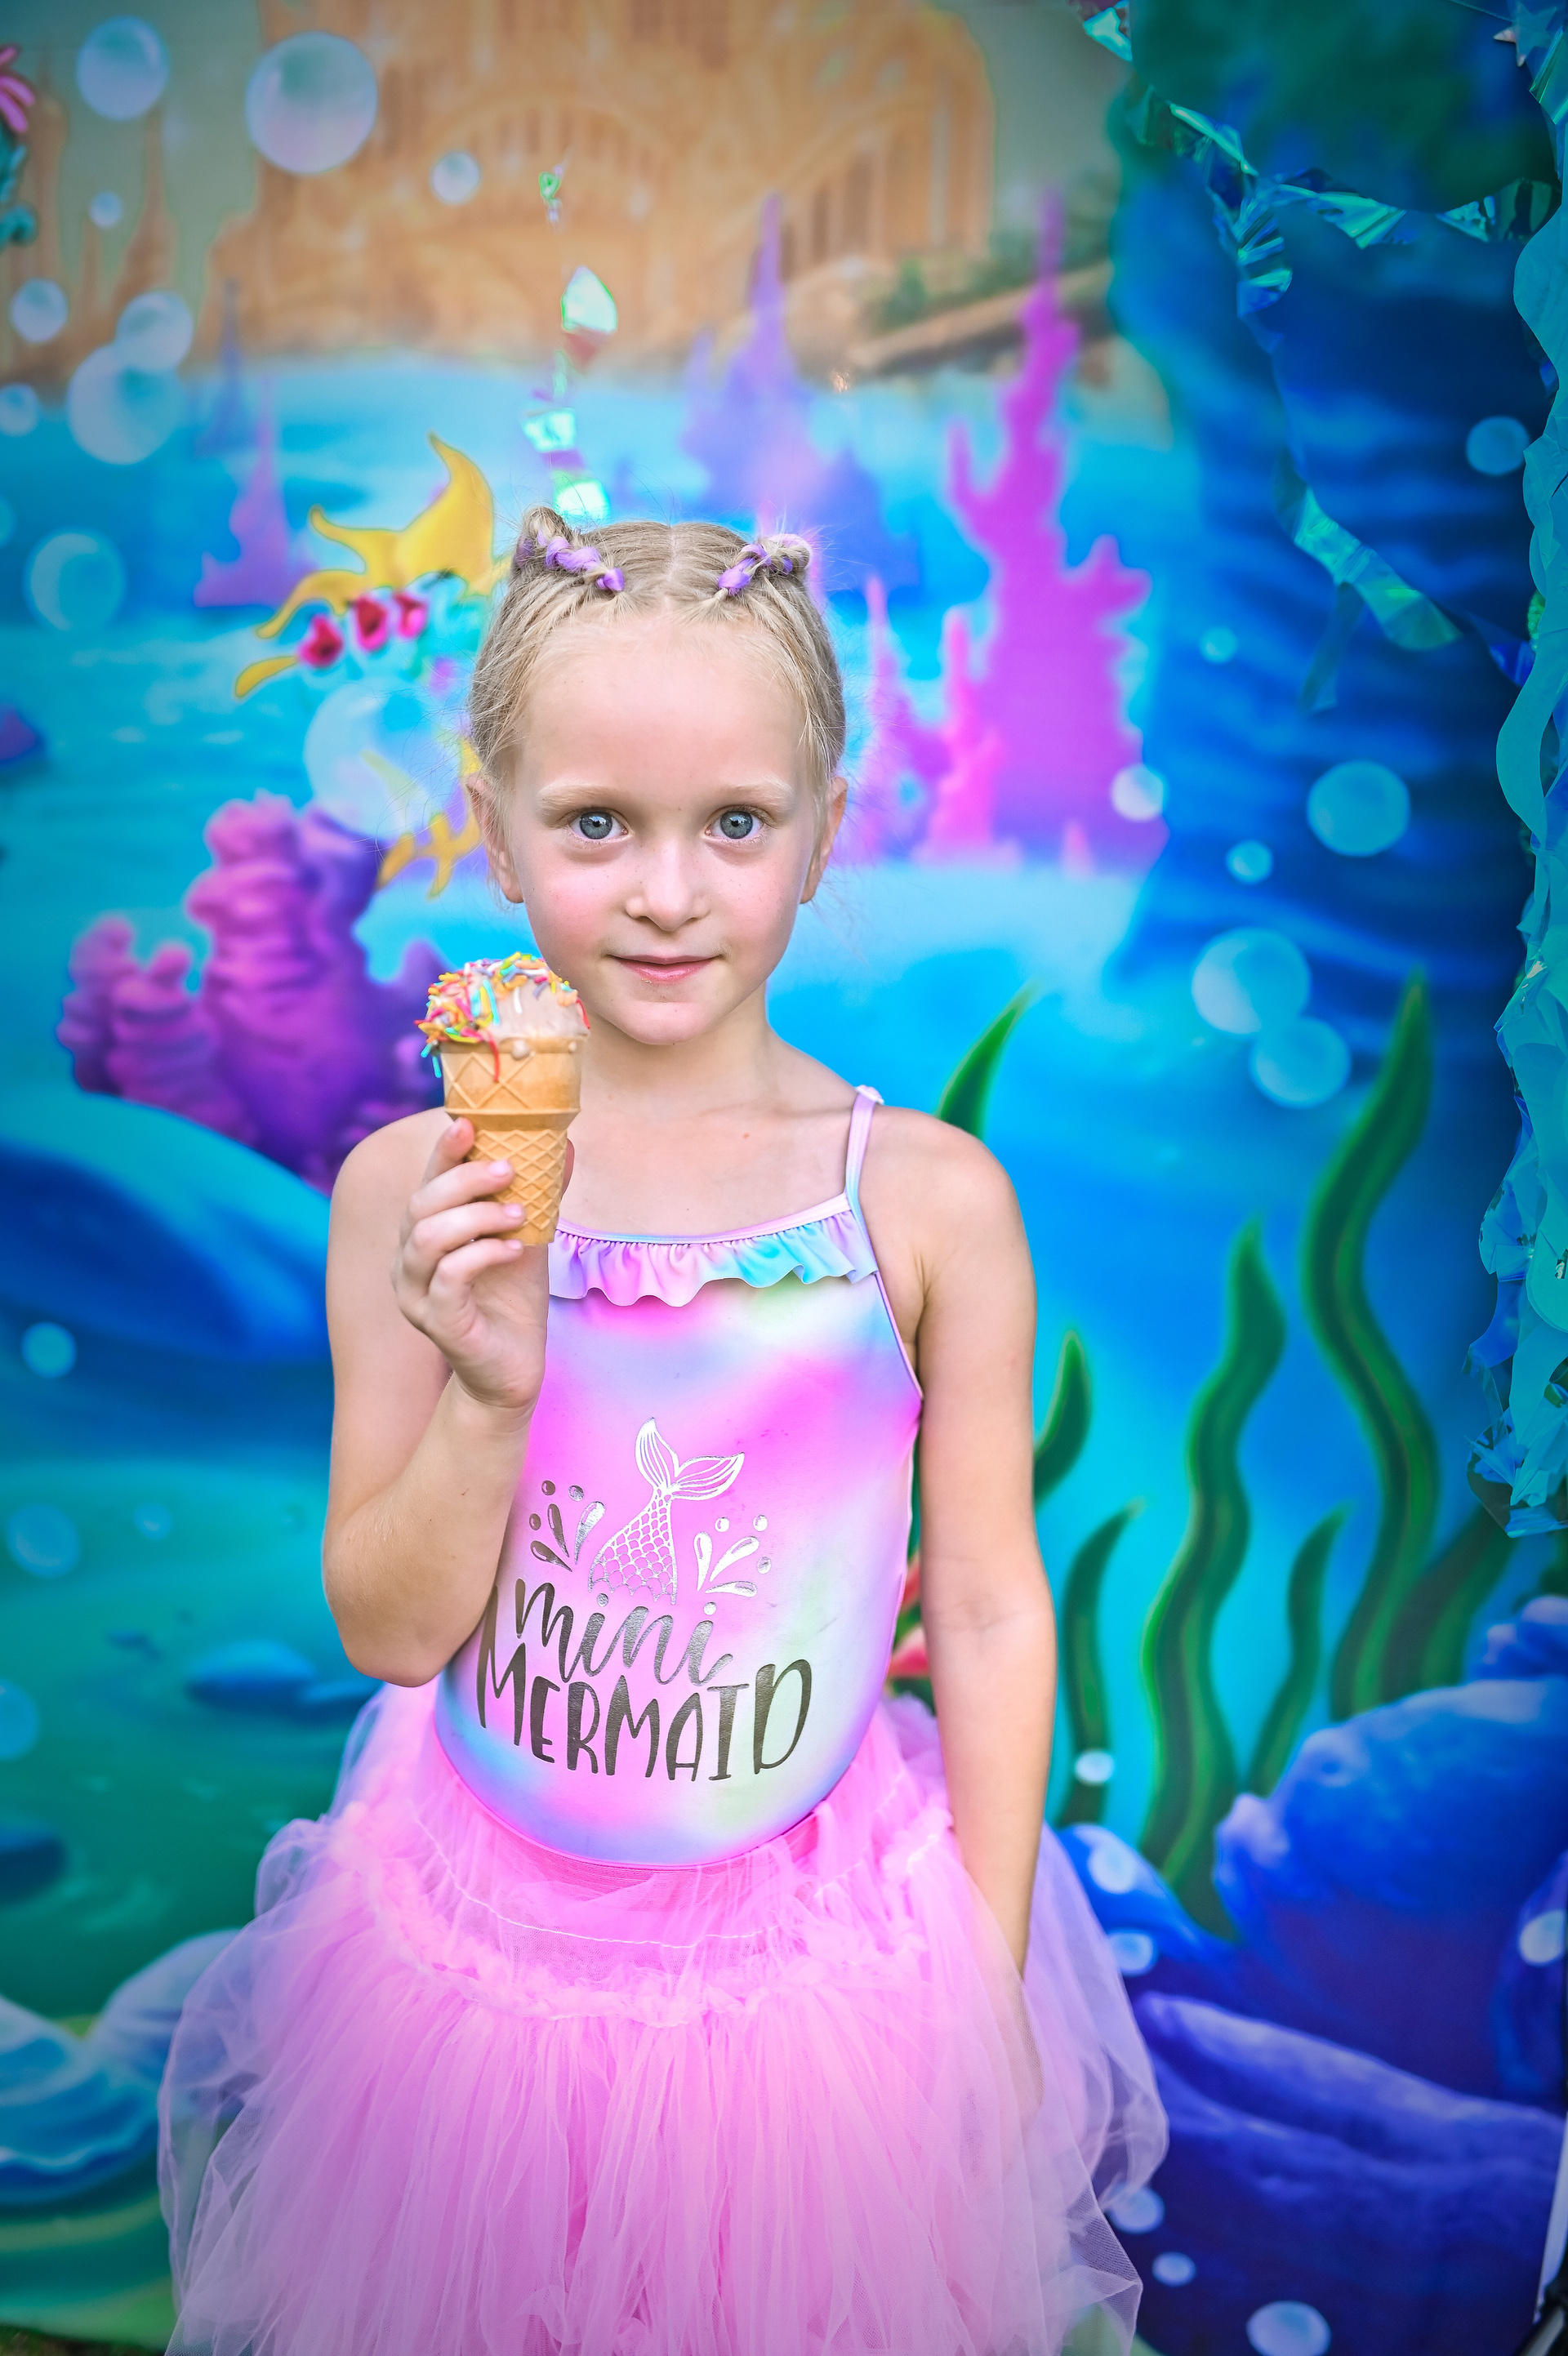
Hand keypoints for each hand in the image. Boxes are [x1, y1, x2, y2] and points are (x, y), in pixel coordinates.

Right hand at [391, 1120, 564, 1417]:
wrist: (513, 1369)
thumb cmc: (513, 1301)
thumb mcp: (527, 1238)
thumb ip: (536, 1194)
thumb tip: (562, 1144)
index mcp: (424, 1235)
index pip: (426, 1184)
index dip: (443, 1153)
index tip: (468, 1123)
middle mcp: (409, 1262)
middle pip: (420, 1205)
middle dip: (465, 1180)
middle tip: (509, 1169)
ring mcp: (416, 1294)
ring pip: (427, 1238)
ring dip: (476, 1216)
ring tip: (521, 1213)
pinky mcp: (437, 1322)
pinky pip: (450, 1277)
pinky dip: (483, 1254)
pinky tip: (515, 1249)